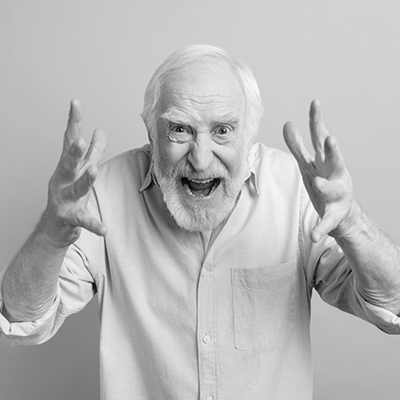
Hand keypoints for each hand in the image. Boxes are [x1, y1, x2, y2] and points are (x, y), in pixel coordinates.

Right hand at [41, 100, 107, 247]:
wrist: (56, 226)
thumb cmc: (69, 193)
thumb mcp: (82, 170)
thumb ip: (92, 152)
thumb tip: (100, 131)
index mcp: (67, 166)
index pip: (70, 141)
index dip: (73, 122)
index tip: (75, 103)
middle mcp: (63, 180)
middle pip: (68, 163)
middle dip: (74, 151)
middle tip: (81, 139)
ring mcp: (64, 199)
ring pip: (75, 188)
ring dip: (85, 179)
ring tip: (94, 170)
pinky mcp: (70, 217)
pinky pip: (83, 220)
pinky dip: (94, 224)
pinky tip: (104, 229)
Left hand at [283, 99, 356, 241]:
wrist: (343, 212)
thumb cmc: (325, 181)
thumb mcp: (309, 162)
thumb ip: (297, 145)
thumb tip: (287, 123)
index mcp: (326, 161)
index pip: (320, 138)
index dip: (318, 121)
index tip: (315, 102)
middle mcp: (335, 174)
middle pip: (334, 160)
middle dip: (332, 150)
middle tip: (329, 139)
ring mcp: (338, 195)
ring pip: (334, 189)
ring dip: (327, 185)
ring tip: (319, 183)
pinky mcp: (335, 215)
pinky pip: (328, 222)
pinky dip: (321, 228)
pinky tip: (314, 236)